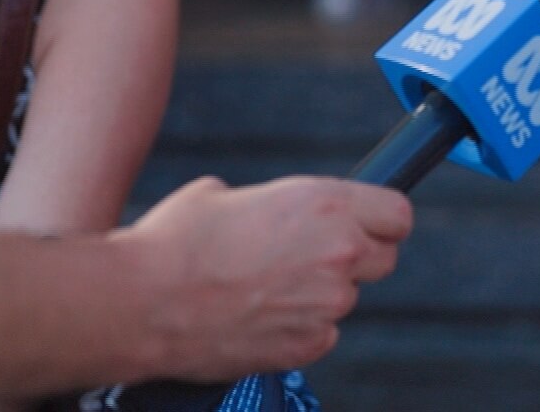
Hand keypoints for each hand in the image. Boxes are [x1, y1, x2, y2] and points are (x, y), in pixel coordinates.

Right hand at [117, 175, 411, 378]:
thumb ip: (275, 204)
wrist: (142, 302)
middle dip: (356, 258)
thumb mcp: (226, 193)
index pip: (398, 215)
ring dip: (318, 294)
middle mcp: (339, 252)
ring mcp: (327, 304)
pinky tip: (256, 318)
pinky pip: (321, 334)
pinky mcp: (308, 346)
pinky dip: (298, 328)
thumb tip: (278, 215)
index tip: (365, 225)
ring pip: (346, 298)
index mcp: (325, 203)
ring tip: (263, 289)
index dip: (380, 220)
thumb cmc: (175, 241)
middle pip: (384, 259)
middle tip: (311, 258)